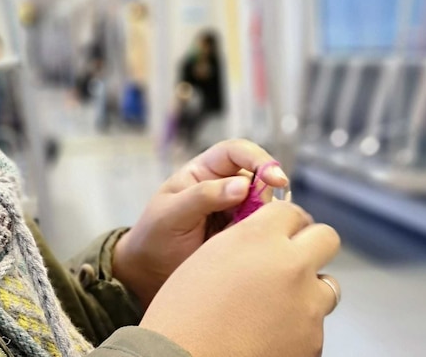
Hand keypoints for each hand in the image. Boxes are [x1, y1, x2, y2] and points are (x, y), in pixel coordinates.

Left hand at [113, 140, 287, 306]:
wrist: (150, 274)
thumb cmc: (154, 237)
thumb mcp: (172, 214)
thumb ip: (203, 196)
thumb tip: (243, 185)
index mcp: (203, 171)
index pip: (236, 152)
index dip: (259, 159)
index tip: (275, 179)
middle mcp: (223, 186)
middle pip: (259, 179)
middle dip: (262, 196)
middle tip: (248, 220)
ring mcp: (235, 210)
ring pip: (265, 206)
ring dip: (260, 220)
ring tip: (232, 238)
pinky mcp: (242, 233)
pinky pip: (263, 230)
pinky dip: (260, 237)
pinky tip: (243, 249)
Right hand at [140, 201, 340, 356]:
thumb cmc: (181, 313)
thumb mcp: (206, 259)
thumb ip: (243, 241)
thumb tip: (264, 238)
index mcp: (257, 238)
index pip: (291, 210)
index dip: (284, 221)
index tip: (279, 231)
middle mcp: (289, 265)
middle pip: (325, 237)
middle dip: (311, 245)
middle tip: (290, 259)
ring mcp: (307, 304)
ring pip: (327, 284)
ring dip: (307, 288)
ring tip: (276, 304)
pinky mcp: (314, 340)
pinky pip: (316, 323)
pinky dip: (298, 325)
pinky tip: (269, 333)